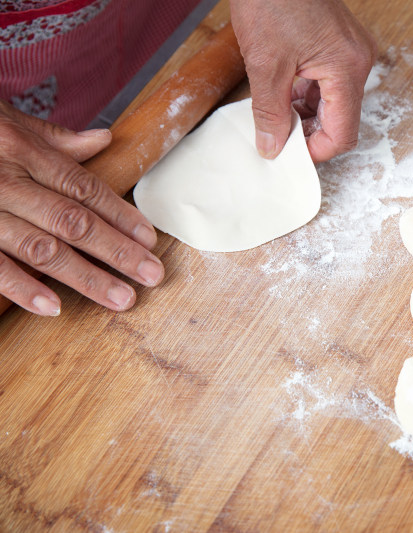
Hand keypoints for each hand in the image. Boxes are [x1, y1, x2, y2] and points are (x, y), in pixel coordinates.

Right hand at [0, 100, 163, 315]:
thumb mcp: (6, 120)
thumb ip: (54, 137)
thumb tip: (106, 139)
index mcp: (23, 150)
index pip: (84, 187)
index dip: (121, 215)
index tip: (150, 241)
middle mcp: (5, 180)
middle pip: (73, 221)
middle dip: (117, 252)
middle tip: (153, 277)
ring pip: (40, 248)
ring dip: (84, 277)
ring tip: (122, 299)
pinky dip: (20, 288)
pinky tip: (53, 308)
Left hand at [230, 0, 375, 161]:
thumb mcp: (265, 64)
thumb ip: (270, 112)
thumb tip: (272, 147)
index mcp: (347, 68)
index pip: (343, 133)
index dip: (315, 150)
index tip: (288, 154)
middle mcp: (358, 61)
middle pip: (341, 119)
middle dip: (309, 132)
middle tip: (277, 135)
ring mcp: (351, 52)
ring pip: (334, 103)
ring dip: (306, 114)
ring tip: (275, 112)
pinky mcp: (339, 45)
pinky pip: (329, 83)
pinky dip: (307, 95)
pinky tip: (284, 93)